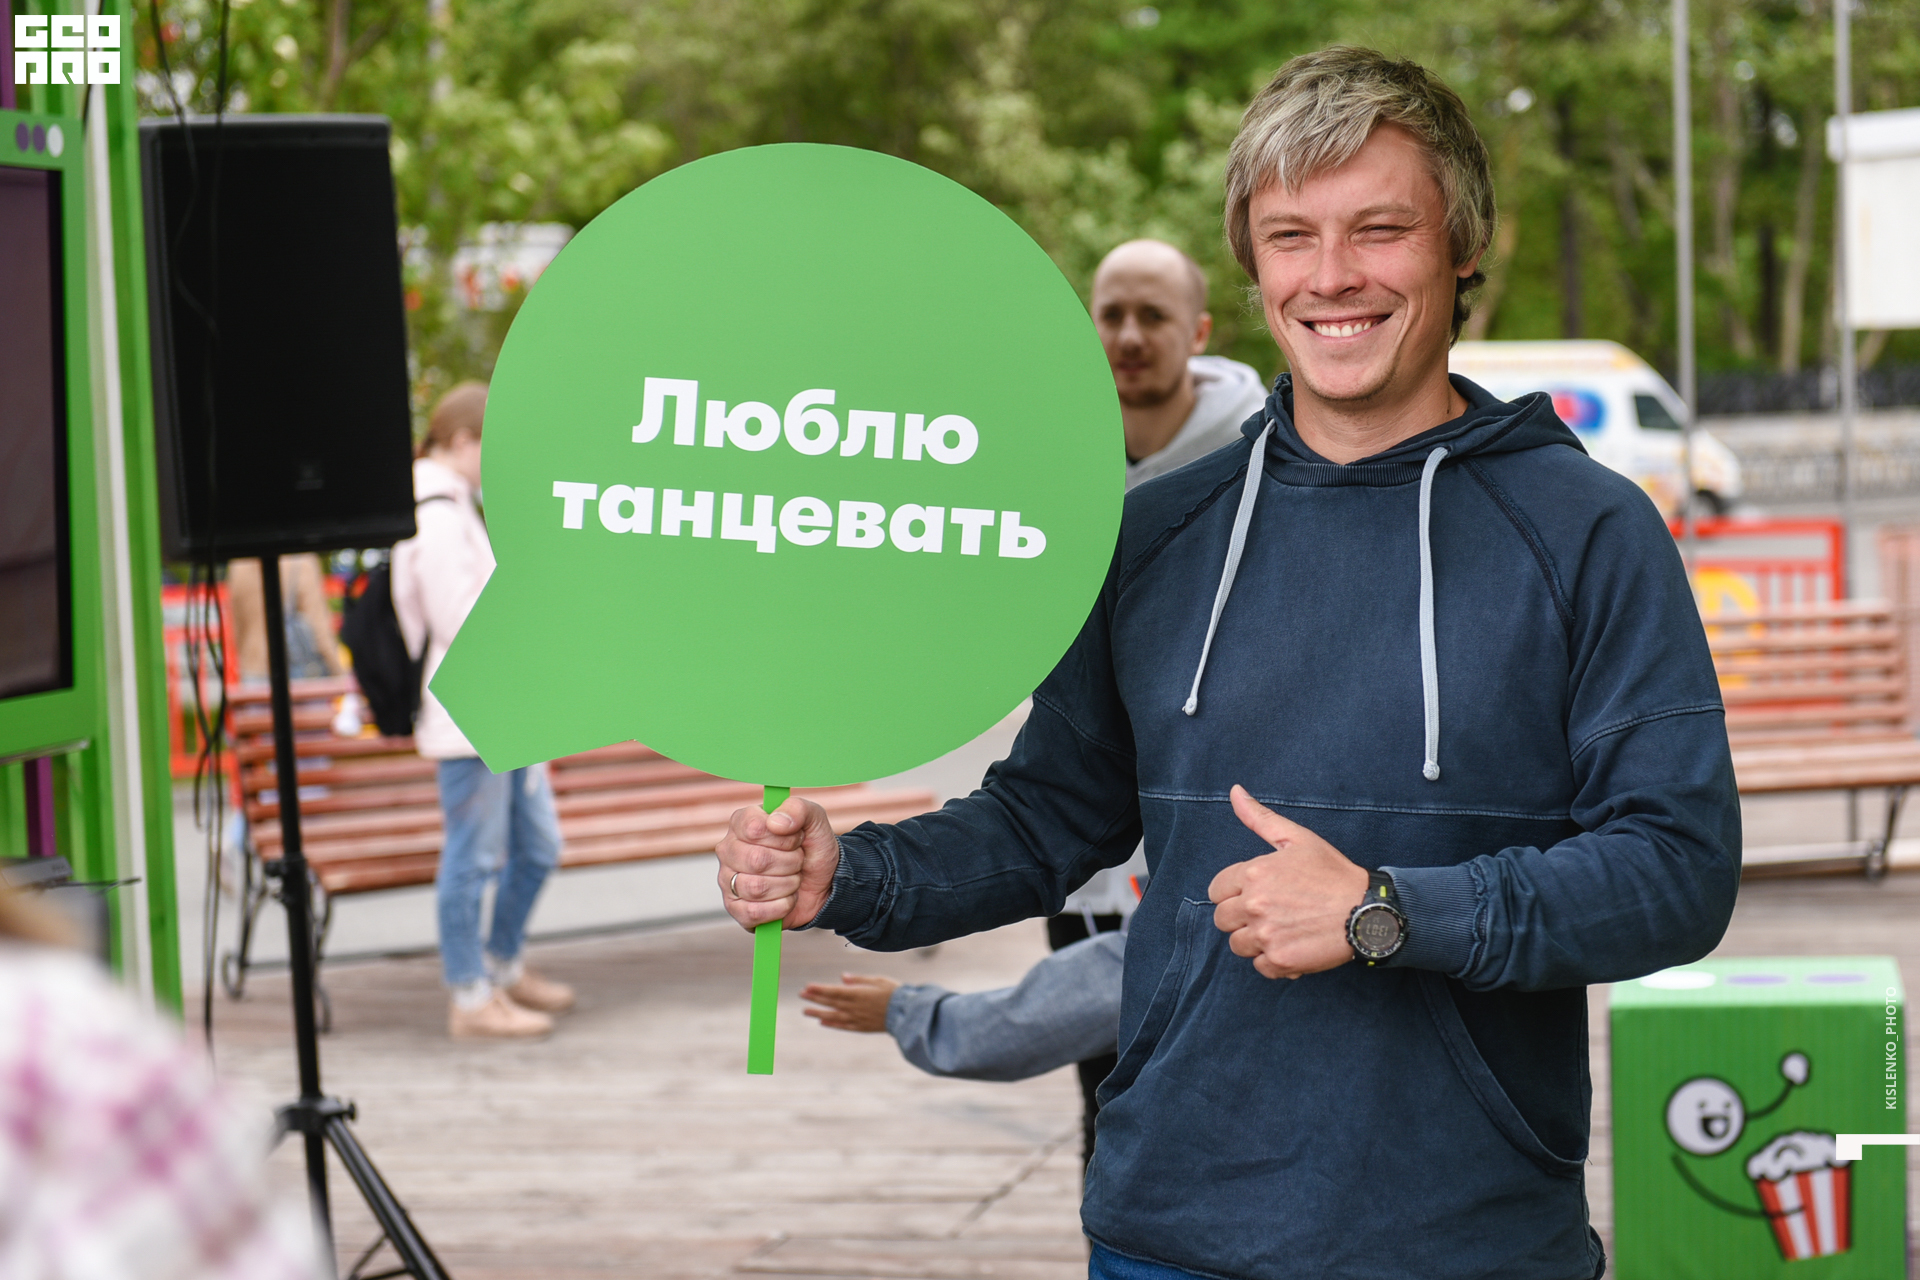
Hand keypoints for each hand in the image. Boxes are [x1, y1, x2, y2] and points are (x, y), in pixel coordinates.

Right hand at [715, 797, 840, 930]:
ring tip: (793, 878)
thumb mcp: (814, 821)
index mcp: (742, 822)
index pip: (755, 828)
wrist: (825, 883)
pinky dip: (781, 907)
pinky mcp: (736, 909)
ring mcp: (728, 881)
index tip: (797, 838)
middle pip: (757, 860)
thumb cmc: (812, 848)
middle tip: (798, 861)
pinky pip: (755, 912)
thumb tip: (776, 822)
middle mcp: (729, 850)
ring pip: (757, 887)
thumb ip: (798, 809)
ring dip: (788, 885)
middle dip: (790, 862)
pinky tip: (786, 898)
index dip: (784, 837)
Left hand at [801, 973, 901, 1031]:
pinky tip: (822, 1022)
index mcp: (858, 994)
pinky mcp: (862, 1027)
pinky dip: (832, 1024)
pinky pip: (843, 1026)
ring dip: (818, 1013)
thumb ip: (859, 980)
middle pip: (830, 1002)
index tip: (807, 987)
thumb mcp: (878, 980)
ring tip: (805, 1011)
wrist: (907, 1014)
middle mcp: (854, 1007)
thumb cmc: (894, 993)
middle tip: (801, 995)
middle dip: (815, 998)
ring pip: (833, 1016)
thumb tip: (843, 977)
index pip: (834, 991)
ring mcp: (857, 1019)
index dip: (819, 989)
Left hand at [1208, 785, 1368, 979]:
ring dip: (1255, 940)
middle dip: (1241, 917)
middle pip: (1222, 919)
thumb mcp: (1298, 838)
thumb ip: (1260, 818)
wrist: (1367, 911)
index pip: (1216, 890)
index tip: (1255, 894)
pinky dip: (1273, 961)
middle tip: (1270, 913)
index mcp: (1254, 873)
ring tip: (1283, 929)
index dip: (1234, 892)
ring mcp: (1266, 935)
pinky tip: (1293, 945)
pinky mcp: (1280, 960)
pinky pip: (1260, 966)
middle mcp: (1254, 905)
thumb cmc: (1333, 873)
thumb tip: (1235, 791)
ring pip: (1238, 945)